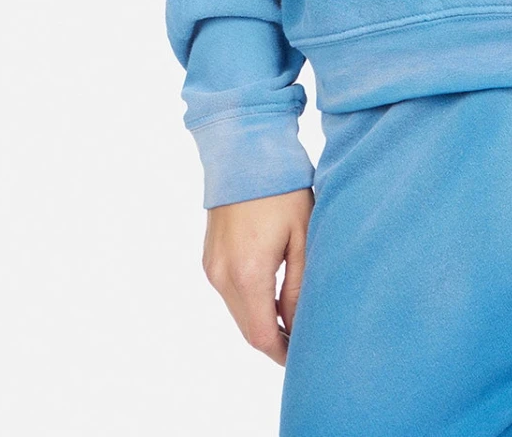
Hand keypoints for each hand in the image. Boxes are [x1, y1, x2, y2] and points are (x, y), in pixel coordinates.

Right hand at [202, 187, 313, 362]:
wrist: (245, 153)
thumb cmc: (282, 190)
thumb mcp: (302, 236)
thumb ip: (299, 286)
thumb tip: (296, 324)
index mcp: (248, 273)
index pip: (262, 335)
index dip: (282, 353)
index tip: (303, 358)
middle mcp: (222, 275)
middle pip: (247, 327)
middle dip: (274, 339)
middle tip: (302, 342)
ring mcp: (211, 267)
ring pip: (237, 311)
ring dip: (260, 319)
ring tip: (291, 318)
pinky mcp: (208, 258)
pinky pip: (228, 292)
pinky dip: (248, 301)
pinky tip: (270, 293)